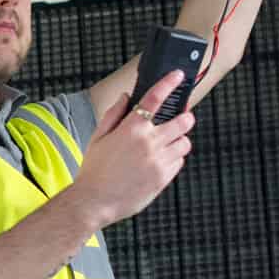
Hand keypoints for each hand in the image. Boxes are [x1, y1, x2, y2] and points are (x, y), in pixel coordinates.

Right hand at [64, 70, 195, 230]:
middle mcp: (149, 142)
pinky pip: (180, 162)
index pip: (155, 98)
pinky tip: (161, 161)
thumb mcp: (98, 137)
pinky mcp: (164, 177)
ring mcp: (159, 160)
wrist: (94, 201)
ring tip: (169, 143)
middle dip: (185, 117)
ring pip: (185, 142)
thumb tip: (125, 97)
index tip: (177, 76)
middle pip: (183, 121)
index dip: (169, 83)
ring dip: (180, 139)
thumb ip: (113, 114)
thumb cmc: (93, 170)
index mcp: (131, 128)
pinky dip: (175, 158)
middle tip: (181, 118)